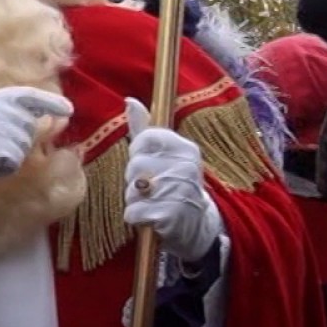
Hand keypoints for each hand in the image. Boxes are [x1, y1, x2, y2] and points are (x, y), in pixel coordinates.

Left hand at [122, 99, 221, 261]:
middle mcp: (185, 167)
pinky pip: (132, 212)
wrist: (198, 226)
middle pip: (133, 165)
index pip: (143, 139)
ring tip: (154, 202)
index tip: (150, 163)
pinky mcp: (169, 216)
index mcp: (184, 148)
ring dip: (135, 200)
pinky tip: (151, 218)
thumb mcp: (165, 155)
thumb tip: (129, 100)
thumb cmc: (173, 185)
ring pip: (131, 190)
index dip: (138, 153)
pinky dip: (136, 218)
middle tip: (154, 187)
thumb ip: (144, 128)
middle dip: (135, 179)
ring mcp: (178, 191)